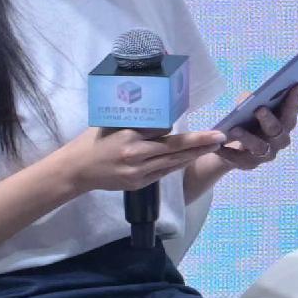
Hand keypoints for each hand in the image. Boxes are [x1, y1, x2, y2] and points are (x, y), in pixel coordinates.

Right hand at [51, 125, 214, 200]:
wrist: (76, 170)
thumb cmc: (93, 141)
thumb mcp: (113, 123)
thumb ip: (137, 122)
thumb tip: (162, 112)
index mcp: (129, 136)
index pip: (164, 132)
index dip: (184, 131)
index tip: (206, 127)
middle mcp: (135, 155)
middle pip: (174, 148)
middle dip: (200, 143)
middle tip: (221, 136)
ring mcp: (137, 173)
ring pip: (172, 163)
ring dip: (194, 155)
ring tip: (213, 147)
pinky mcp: (137, 184)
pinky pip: (163, 173)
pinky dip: (177, 165)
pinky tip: (191, 158)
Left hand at [203, 84, 297, 176]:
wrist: (232, 148)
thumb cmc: (247, 122)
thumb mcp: (250, 110)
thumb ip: (253, 103)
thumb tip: (248, 97)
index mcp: (284, 125)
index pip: (290, 112)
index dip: (294, 101)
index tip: (295, 85)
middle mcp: (280, 140)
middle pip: (277, 130)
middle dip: (268, 119)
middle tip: (259, 109)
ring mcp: (266, 154)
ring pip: (259, 146)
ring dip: (248, 137)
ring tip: (234, 129)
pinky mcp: (249, 164)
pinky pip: (239, 159)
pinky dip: (228, 152)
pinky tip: (218, 146)